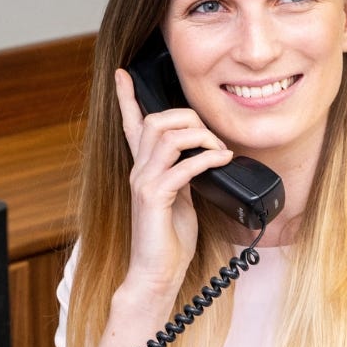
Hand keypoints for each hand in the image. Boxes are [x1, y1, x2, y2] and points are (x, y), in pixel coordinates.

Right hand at [113, 68, 233, 304]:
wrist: (157, 273)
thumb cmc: (170, 240)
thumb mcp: (180, 198)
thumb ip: (183, 173)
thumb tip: (202, 155)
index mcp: (143, 169)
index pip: (131, 124)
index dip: (127, 97)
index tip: (124, 74)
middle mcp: (139, 171)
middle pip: (156, 120)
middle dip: (190, 118)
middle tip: (214, 137)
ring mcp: (144, 183)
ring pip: (167, 136)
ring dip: (201, 137)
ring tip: (220, 151)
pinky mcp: (154, 198)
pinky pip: (182, 166)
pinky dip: (207, 158)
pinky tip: (221, 161)